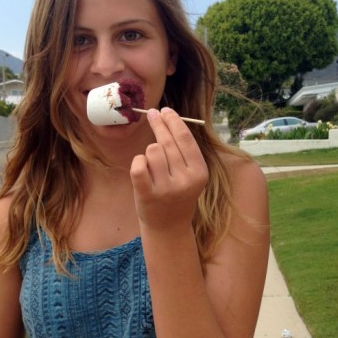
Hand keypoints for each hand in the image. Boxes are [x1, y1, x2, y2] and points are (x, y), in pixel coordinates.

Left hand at [130, 108, 207, 232]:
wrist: (169, 228)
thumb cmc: (178, 196)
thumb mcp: (190, 176)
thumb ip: (184, 152)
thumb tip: (170, 118)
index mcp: (199, 173)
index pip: (185, 139)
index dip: (174, 121)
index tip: (165, 110)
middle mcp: (184, 180)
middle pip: (167, 142)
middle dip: (159, 125)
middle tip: (153, 115)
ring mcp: (166, 189)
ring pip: (152, 151)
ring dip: (149, 152)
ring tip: (153, 164)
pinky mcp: (147, 196)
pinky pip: (138, 166)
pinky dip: (138, 161)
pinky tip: (140, 164)